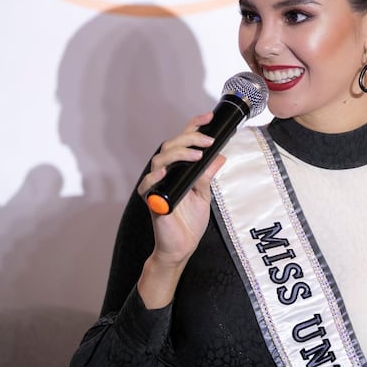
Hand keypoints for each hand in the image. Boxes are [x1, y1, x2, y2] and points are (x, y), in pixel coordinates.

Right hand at [136, 113, 225, 307]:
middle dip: (189, 138)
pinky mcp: (152, 202)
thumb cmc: (189, 222)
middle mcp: (166, 174)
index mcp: (179, 170)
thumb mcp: (204, 195)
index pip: (183, 142)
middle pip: (171, 146)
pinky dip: (155, 178)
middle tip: (208, 141)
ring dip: (178, 154)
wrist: (182, 247)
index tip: (209, 118)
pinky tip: (165, 174)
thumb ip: (208, 176)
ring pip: (159, 160)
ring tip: (197, 155)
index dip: (194, 127)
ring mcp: (157, 186)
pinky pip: (147, 186)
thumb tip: (220, 157)